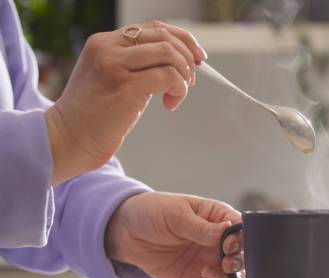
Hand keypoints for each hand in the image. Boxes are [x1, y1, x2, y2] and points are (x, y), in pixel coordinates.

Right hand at [46, 20, 206, 184]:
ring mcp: (115, 64)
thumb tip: (180, 61)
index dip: (182, 39)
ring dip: (184, 75)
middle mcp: (108, 47)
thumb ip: (136, 64)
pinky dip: (179, 90)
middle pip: (164, 36)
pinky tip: (170, 104)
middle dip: (187, 58)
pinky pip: (168, 77)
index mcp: (104, 41)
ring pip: (169, 54)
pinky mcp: (126, 86)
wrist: (69, 138)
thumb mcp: (111, 78)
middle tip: (190, 81)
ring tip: (177, 94)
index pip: (153, 27)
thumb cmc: (94, 114)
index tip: (196, 57)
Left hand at [105, 193, 243, 277]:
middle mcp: (218, 243)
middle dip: (238, 263)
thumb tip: (227, 231)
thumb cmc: (153, 212)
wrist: (125, 231)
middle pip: (243, 258)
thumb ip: (201, 227)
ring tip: (204, 273)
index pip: (242, 230)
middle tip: (224, 264)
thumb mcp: (176, 214)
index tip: (228, 245)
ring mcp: (208, 263)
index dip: (242, 240)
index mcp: (219, 218)